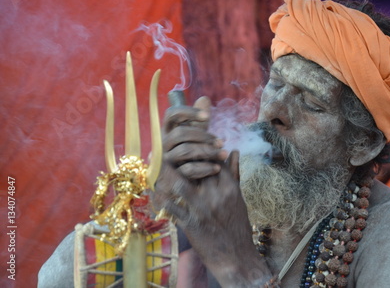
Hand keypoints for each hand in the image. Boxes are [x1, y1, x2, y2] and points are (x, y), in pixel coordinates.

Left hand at [153, 97, 271, 286]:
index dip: (200, 144)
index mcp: (229, 186)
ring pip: (181, 180)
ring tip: (156, 162)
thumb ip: (234, 173)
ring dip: (167, 171)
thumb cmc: (237, 225)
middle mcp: (216, 193)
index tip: (187, 134)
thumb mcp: (238, 197)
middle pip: (196, 163)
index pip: (213, 157)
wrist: (236, 256)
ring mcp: (203, 208)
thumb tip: (233, 151)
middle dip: (182, 152)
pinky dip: (160, 197)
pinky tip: (151, 189)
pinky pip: (172, 206)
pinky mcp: (192, 223)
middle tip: (167, 141)